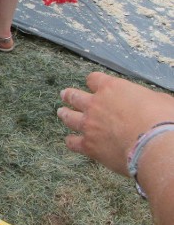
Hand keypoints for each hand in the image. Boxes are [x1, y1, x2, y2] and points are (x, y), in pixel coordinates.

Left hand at [58, 72, 173, 176]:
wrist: (155, 145)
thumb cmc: (163, 120)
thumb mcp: (159, 100)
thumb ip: (145, 99)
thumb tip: (148, 102)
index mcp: (112, 88)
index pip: (94, 79)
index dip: (93, 82)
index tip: (92, 84)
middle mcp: (95, 104)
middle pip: (74, 96)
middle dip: (69, 95)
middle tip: (64, 94)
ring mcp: (89, 124)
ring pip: (69, 117)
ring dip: (64, 114)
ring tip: (61, 112)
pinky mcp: (89, 145)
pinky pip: (73, 142)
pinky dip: (71, 141)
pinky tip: (70, 141)